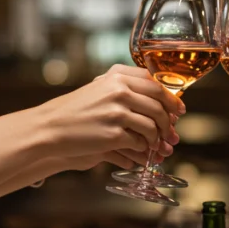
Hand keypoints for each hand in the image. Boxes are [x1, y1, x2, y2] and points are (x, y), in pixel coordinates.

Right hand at [35, 65, 182, 167]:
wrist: (50, 127)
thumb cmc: (75, 109)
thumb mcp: (99, 88)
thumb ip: (125, 86)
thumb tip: (158, 97)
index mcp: (117, 76)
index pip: (156, 83)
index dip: (171, 98)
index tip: (178, 109)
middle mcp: (119, 91)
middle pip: (159, 104)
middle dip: (169, 120)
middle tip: (172, 131)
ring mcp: (116, 112)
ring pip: (152, 125)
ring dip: (158, 137)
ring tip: (157, 144)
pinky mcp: (113, 134)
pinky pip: (140, 142)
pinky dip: (144, 148)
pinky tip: (142, 151)